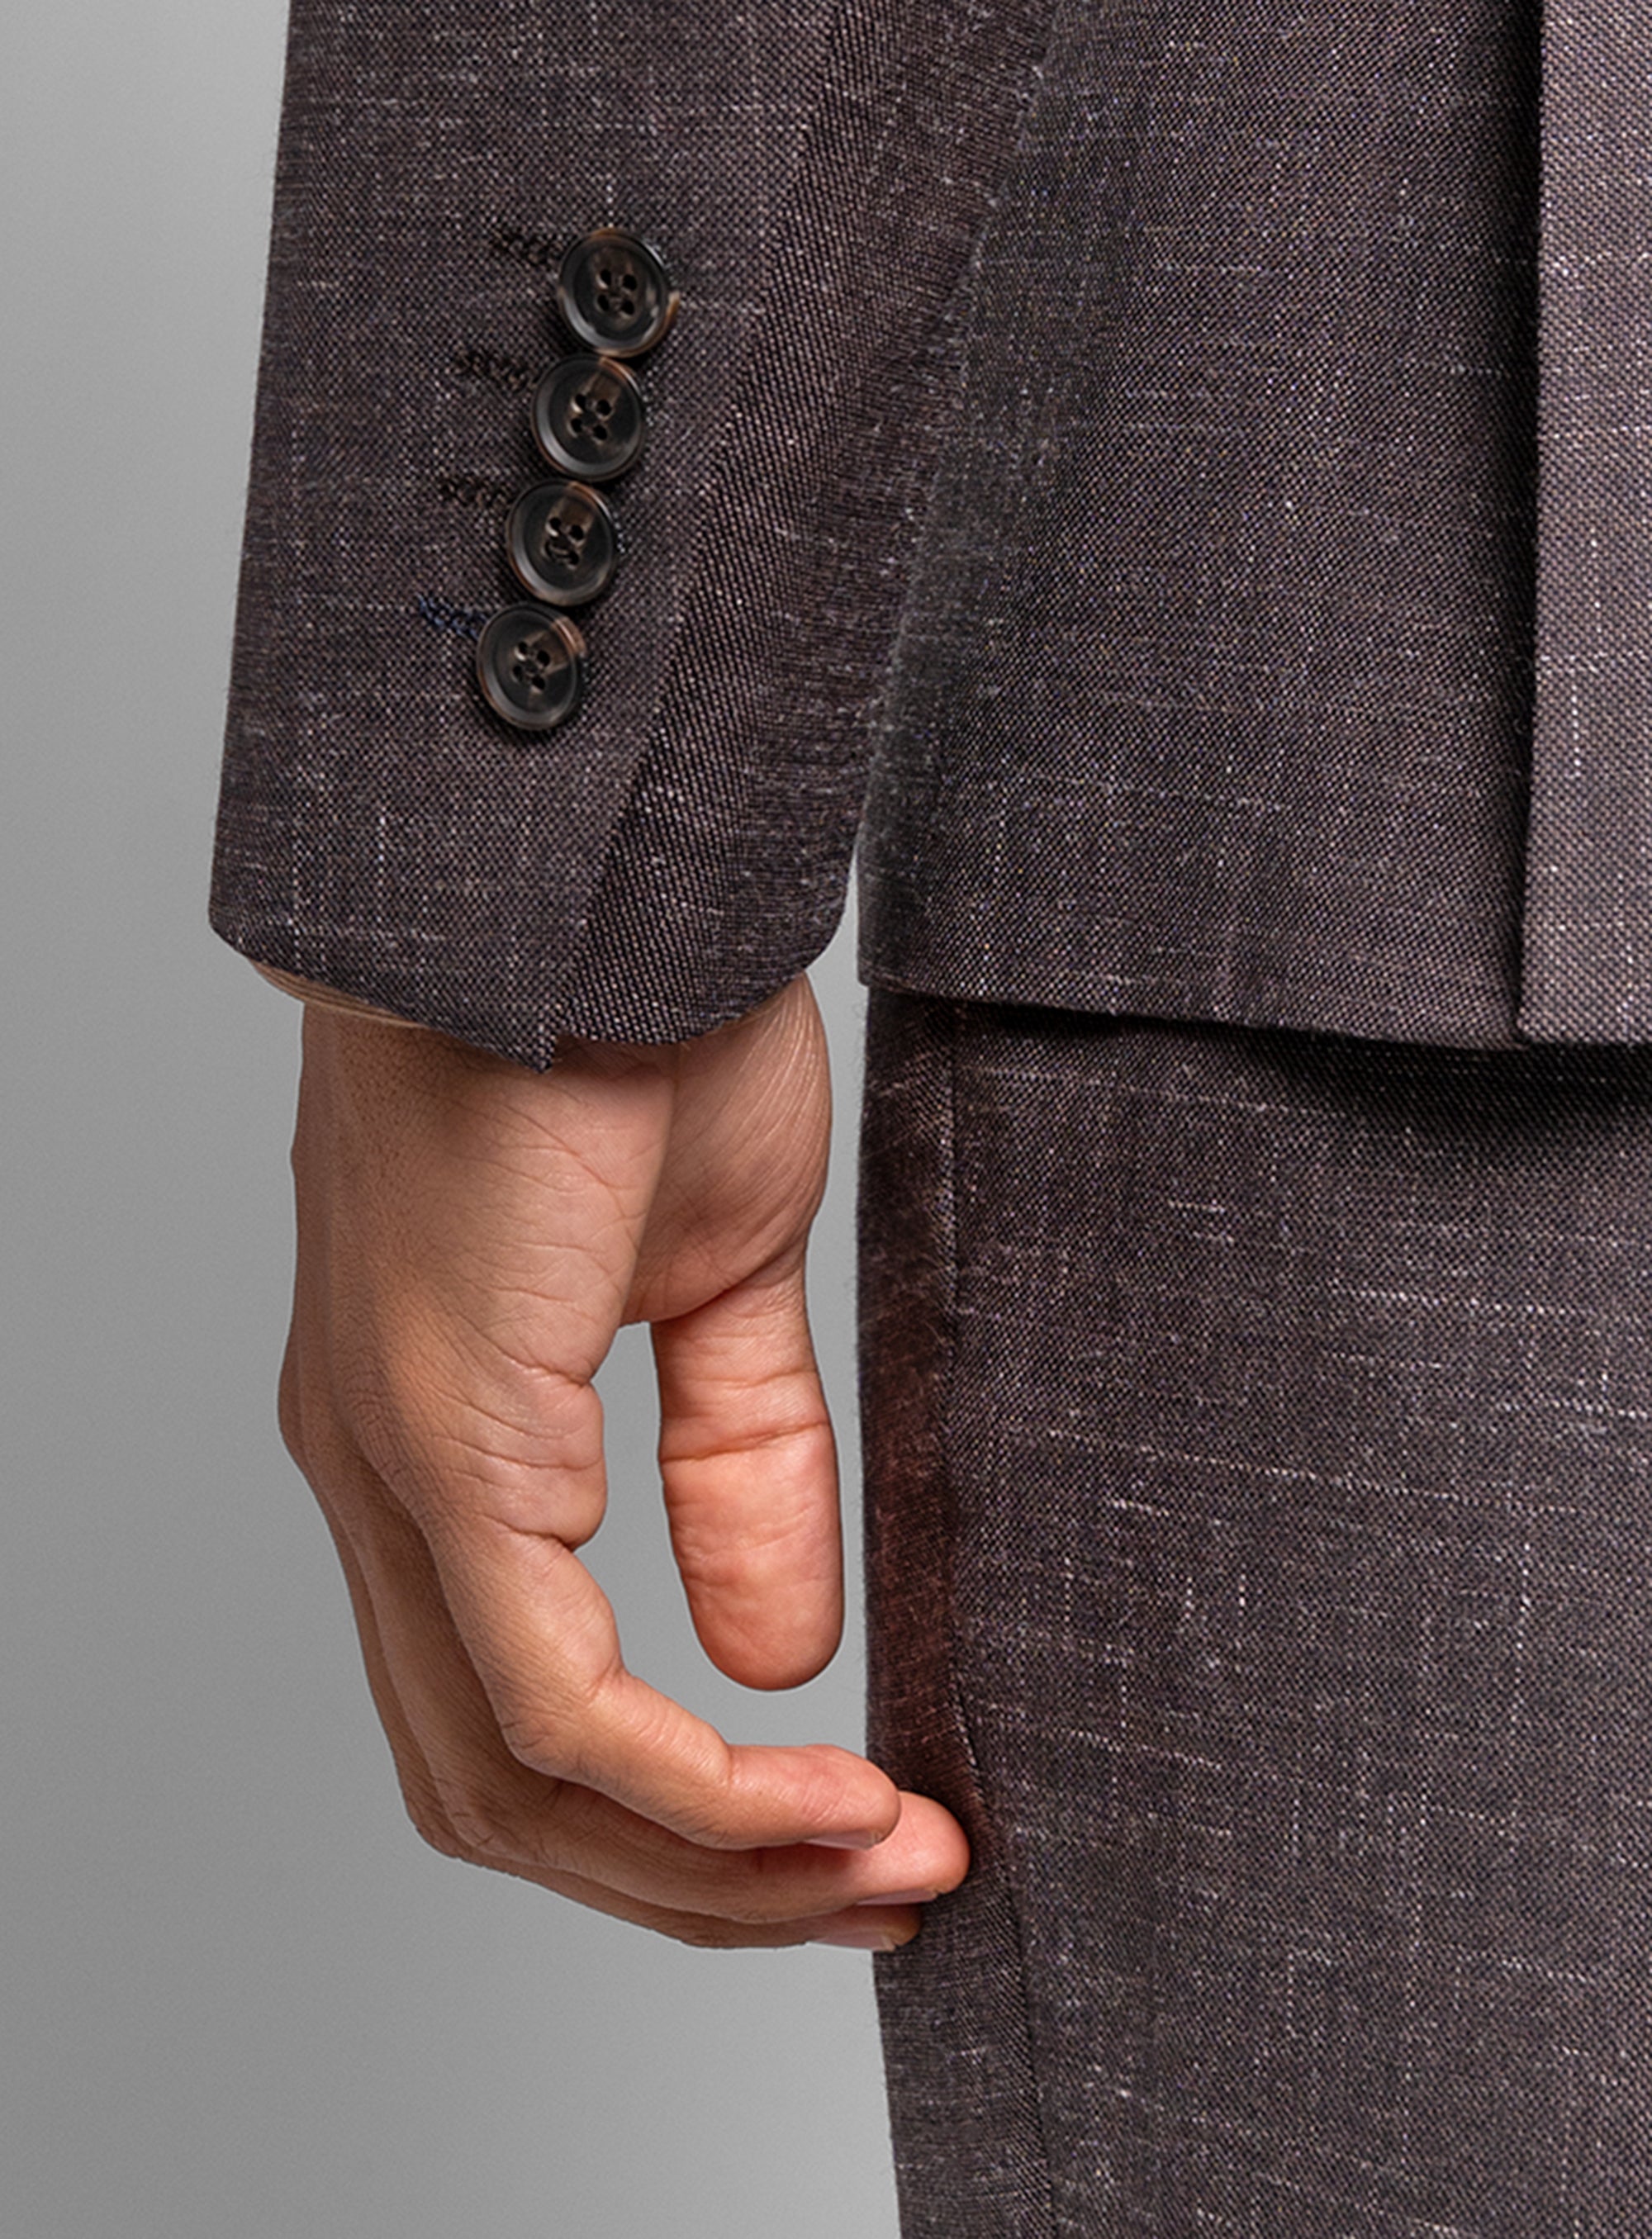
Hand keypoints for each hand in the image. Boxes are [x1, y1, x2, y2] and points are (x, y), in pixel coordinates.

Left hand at [276, 976, 967, 1946]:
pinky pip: (549, 1692)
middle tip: (882, 1885)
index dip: (686, 1817)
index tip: (860, 1831)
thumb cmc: (625, 1026)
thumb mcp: (720, 1277)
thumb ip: (738, 1463)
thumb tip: (789, 1653)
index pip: (519, 1715)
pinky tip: (821, 1799)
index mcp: (436, 1445)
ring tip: (880, 1864)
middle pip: (501, 1788)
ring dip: (705, 1863)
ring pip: (514, 1775)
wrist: (579, 873)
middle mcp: (380, 1482)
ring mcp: (393, 1468)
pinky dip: (689, 1785)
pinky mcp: (445, 1438)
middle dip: (698, 1882)